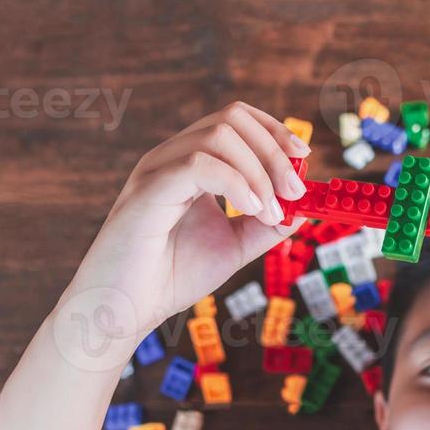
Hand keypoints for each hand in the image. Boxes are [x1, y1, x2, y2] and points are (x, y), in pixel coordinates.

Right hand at [58, 102, 309, 358]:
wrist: (126, 310)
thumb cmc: (170, 277)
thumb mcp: (234, 246)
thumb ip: (266, 225)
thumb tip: (302, 207)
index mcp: (191, 164)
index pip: (236, 120)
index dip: (274, 131)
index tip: (303, 157)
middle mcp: (172, 158)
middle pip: (231, 119)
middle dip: (274, 150)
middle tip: (295, 192)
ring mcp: (157, 169)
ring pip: (218, 136)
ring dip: (259, 171)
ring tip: (272, 212)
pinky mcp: (148, 190)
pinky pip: (198, 165)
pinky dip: (236, 183)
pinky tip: (252, 211)